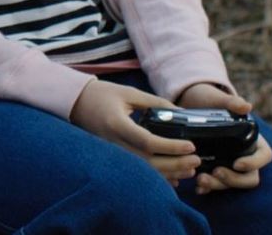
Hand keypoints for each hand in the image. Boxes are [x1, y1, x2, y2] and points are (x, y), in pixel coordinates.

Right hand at [70, 78, 198, 184]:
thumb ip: (155, 103)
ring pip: (143, 171)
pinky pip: (136, 172)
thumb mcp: (129, 93)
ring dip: (169, 173)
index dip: (171, 147)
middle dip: (175, 164)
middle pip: (148, 162)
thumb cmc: (102, 94)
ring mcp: (111, 153)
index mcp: (117, 124)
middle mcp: (113, 142)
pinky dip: (156, 178)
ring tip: (190, 170)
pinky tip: (173, 179)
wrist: (75, 103)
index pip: (148, 141)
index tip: (191, 145)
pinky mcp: (113, 158)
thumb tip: (181, 114)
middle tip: (196, 161)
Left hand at [176, 82, 271, 193]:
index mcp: (253, 139)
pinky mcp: (215, 169)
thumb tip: (246, 106)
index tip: (236, 163)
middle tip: (215, 173)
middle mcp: (245, 155)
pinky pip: (217, 184)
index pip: (264, 156)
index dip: (254, 163)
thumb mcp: (217, 99)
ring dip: (218, 185)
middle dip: (234, 179)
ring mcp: (231, 164)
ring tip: (200, 180)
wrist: (189, 104)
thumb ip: (231, 102)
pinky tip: (197, 188)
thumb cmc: (209, 100)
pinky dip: (208, 188)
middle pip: (250, 177)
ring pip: (232, 183)